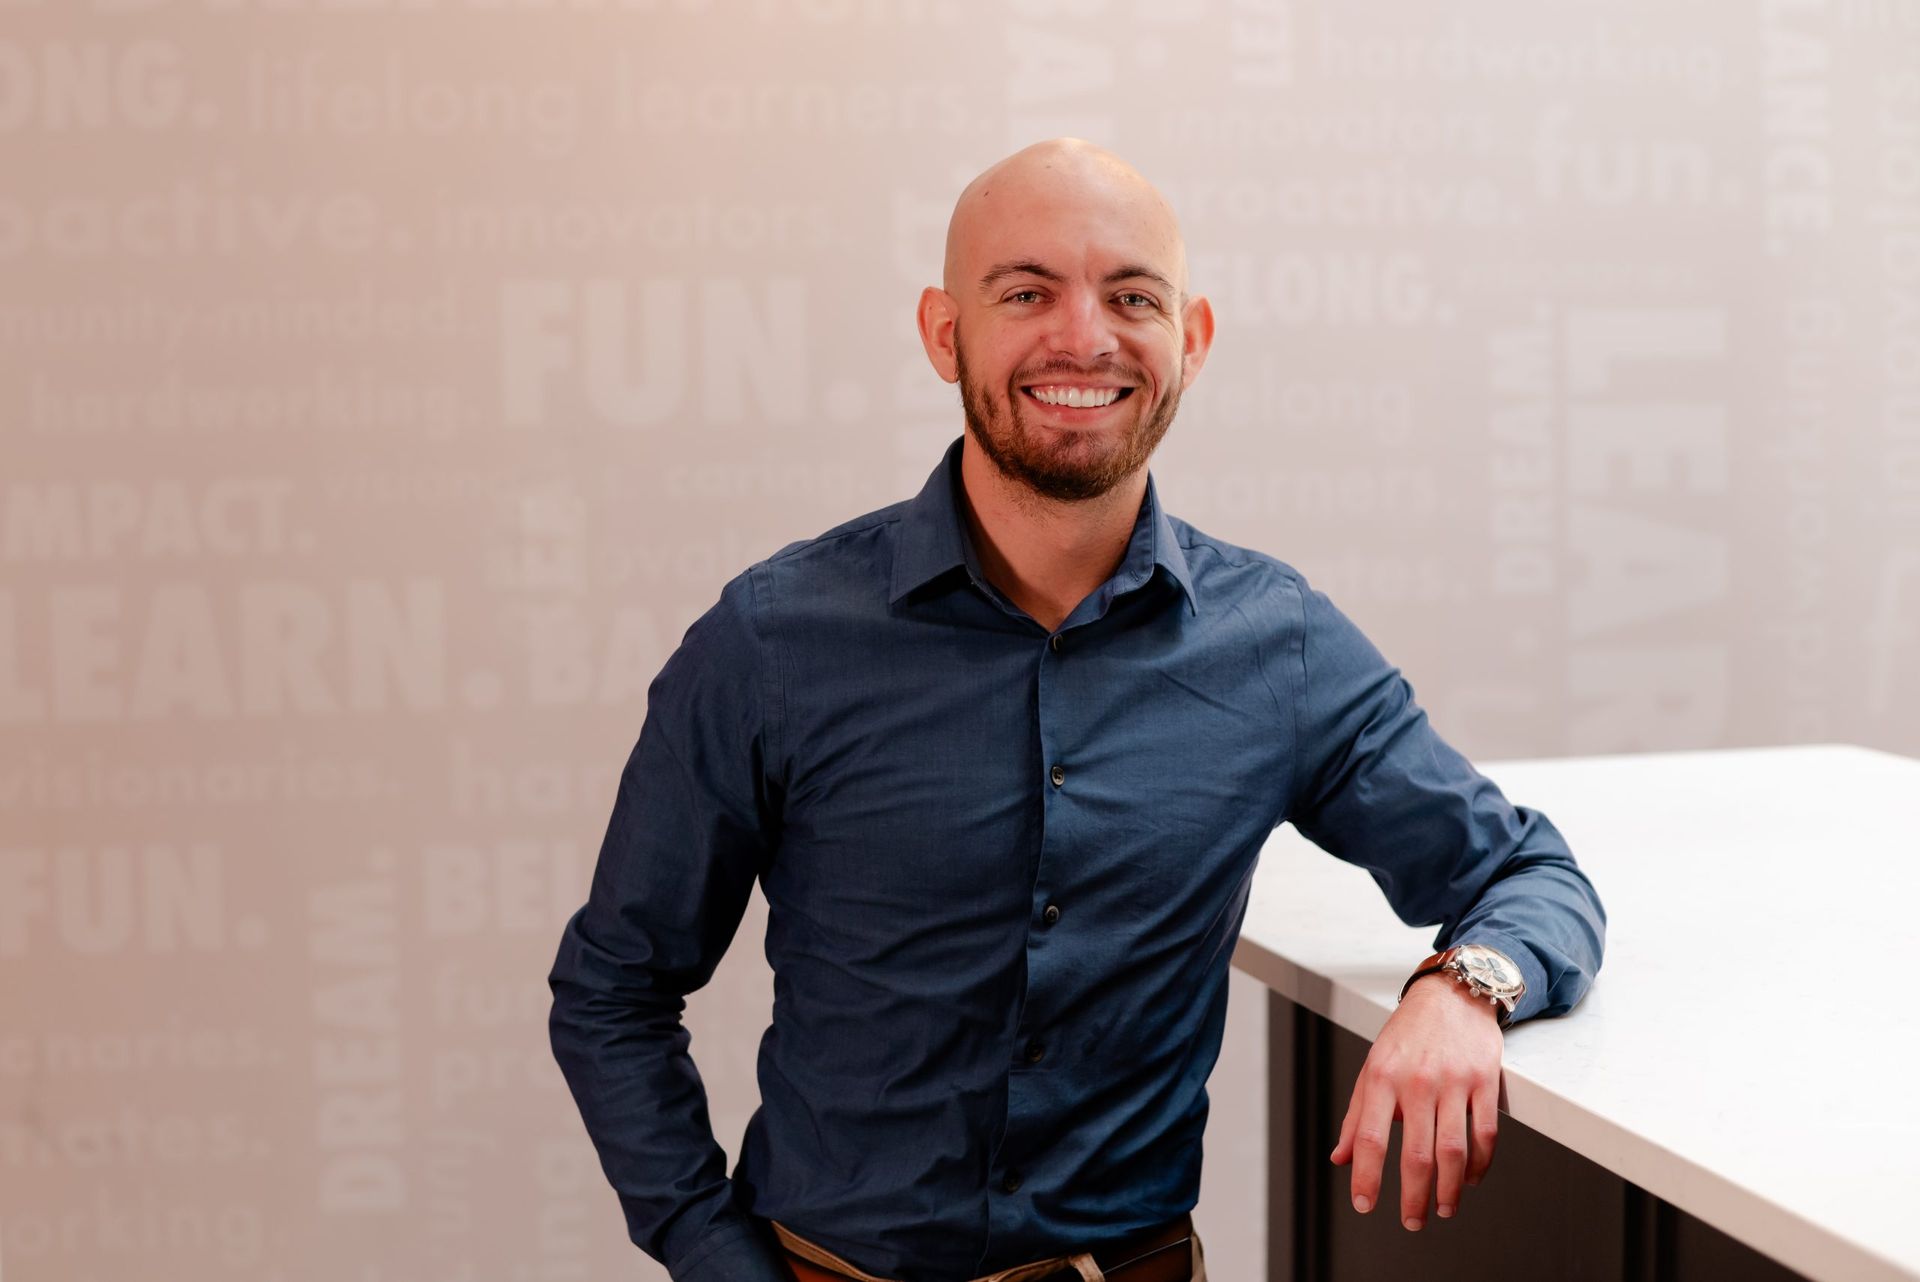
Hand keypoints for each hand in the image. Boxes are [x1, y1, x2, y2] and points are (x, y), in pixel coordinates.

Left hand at [1328, 974, 1505, 1229]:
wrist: (1452, 994)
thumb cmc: (1407, 1034)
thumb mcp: (1372, 1067)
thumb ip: (1356, 1115)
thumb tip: (1340, 1159)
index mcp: (1382, 1077)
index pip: (1370, 1138)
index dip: (1366, 1177)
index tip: (1364, 1205)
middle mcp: (1417, 1081)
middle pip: (1417, 1154)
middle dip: (1414, 1197)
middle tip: (1412, 1221)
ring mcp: (1453, 1082)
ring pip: (1453, 1151)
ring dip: (1448, 1190)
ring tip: (1442, 1209)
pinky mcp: (1485, 1081)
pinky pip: (1485, 1134)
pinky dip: (1479, 1165)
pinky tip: (1469, 1179)